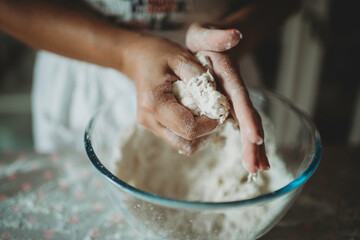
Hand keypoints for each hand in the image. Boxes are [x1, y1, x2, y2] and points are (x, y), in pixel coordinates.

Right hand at [122, 34, 217, 154]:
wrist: (136, 57)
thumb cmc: (159, 54)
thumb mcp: (181, 58)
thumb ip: (199, 80)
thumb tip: (216, 104)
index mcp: (155, 104)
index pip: (189, 129)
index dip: (210, 124)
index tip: (220, 109)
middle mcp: (150, 120)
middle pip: (186, 144)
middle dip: (206, 132)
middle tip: (214, 113)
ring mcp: (150, 126)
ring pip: (183, 144)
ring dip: (199, 134)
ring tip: (205, 112)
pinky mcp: (154, 127)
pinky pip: (177, 138)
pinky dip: (190, 130)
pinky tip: (194, 113)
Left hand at [186, 23, 269, 172]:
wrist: (208, 46)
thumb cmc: (203, 41)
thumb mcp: (203, 34)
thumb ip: (216, 36)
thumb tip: (234, 35)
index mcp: (229, 76)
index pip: (240, 97)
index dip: (247, 116)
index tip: (255, 136)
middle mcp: (235, 90)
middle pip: (248, 117)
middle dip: (253, 142)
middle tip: (257, 167)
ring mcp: (233, 101)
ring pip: (247, 126)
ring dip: (254, 149)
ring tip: (258, 170)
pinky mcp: (228, 108)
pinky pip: (239, 128)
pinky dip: (247, 145)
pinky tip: (251, 162)